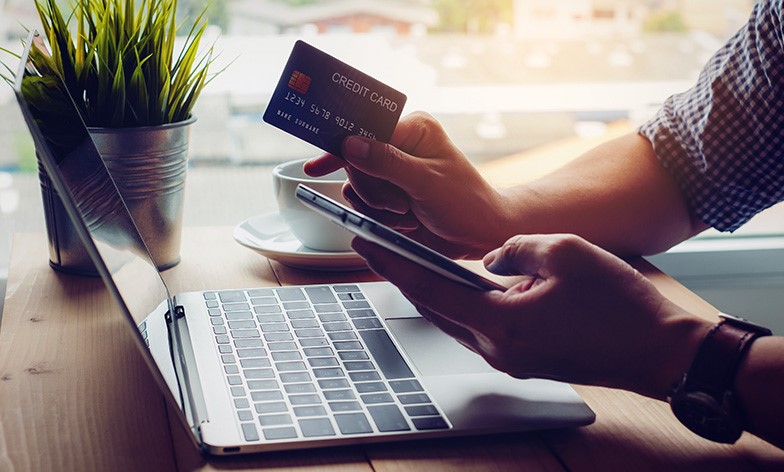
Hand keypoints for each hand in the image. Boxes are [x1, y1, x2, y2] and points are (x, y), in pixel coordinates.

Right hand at [304, 112, 506, 258]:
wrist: (478, 235)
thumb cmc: (466, 203)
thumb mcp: (427, 182)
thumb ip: (387, 162)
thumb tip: (350, 144)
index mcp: (413, 129)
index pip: (364, 130)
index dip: (341, 147)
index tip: (318, 164)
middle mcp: (399, 145)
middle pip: (353, 162)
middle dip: (374, 189)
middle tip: (402, 203)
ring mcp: (391, 171)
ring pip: (355, 187)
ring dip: (378, 207)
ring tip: (408, 213)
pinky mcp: (387, 194)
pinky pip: (362, 205)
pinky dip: (379, 218)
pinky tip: (403, 221)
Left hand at [352, 233, 711, 398]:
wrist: (661, 352)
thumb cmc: (619, 303)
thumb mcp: (563, 252)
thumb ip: (512, 249)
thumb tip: (489, 259)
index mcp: (501, 323)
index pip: (429, 288)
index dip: (391, 263)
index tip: (363, 242)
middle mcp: (497, 349)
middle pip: (435, 308)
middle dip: (404, 275)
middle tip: (379, 246)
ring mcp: (510, 358)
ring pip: (455, 319)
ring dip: (433, 290)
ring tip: (412, 259)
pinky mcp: (525, 358)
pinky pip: (480, 327)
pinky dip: (463, 303)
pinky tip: (460, 282)